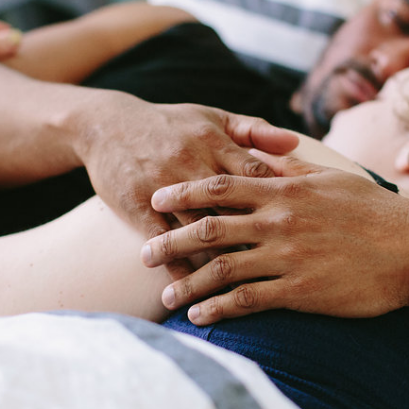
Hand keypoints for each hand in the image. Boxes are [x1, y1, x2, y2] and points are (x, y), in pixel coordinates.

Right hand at [77, 97, 298, 276]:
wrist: (107, 125)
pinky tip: (195, 290)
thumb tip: (295, 144)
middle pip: (233, 207)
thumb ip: (255, 130)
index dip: (280, 202)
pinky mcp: (138, 206)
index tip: (301, 229)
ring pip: (199, 229)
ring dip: (221, 261)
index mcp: (216, 143)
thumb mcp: (213, 118)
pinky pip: (163, 241)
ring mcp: (165, 187)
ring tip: (246, 290)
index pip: (257, 175)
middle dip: (259, 238)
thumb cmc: (172, 124)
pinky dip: (179, 266)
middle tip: (285, 268)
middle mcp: (192, 163)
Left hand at [140, 151, 408, 323]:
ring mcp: (288, 256)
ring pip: (221, 268)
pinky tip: (199, 317)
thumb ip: (293, 172)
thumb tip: (265, 161)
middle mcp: (279, 221)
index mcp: (285, 191)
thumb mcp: (333, 180)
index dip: (183, 192)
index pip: (220, 186)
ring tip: (165, 295)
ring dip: (187, 282)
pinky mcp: (300, 290)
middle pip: (209, 228)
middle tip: (143, 254)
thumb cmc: (376, 212)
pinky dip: (218, 309)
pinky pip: (248, 300)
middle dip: (171, 240)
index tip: (156, 197)